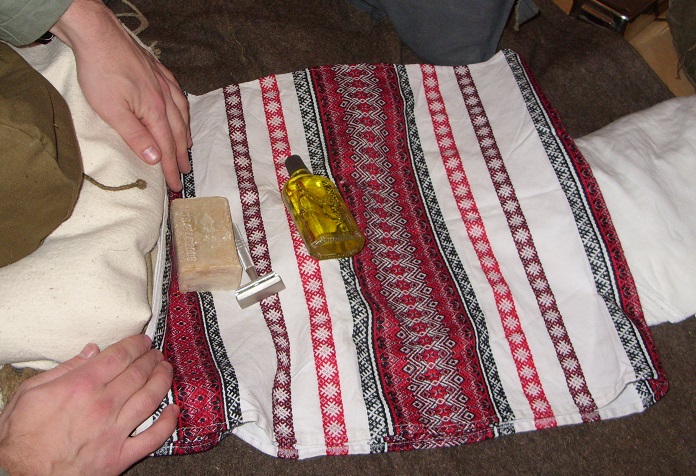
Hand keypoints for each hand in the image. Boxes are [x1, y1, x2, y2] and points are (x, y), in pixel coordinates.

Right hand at [0, 335, 177, 474]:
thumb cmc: (20, 436)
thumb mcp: (31, 392)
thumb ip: (65, 368)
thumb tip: (92, 351)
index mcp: (83, 385)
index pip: (121, 356)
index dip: (137, 345)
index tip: (144, 341)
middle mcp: (104, 405)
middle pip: (139, 373)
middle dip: (152, 359)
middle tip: (157, 353)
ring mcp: (115, 431)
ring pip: (151, 398)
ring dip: (163, 380)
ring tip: (167, 370)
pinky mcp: (120, 456)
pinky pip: (154, 437)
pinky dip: (168, 422)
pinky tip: (174, 410)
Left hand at [50, 0, 191, 190]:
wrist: (98, 35)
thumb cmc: (101, 72)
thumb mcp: (113, 111)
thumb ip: (136, 136)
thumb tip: (156, 158)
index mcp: (155, 112)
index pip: (166, 147)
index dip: (170, 168)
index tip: (176, 185)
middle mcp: (165, 98)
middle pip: (177, 133)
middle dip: (181, 155)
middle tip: (184, 171)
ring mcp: (163, 83)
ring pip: (182, 114)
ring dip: (185, 133)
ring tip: (187, 146)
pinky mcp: (157, 70)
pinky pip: (178, 94)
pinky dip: (183, 109)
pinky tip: (181, 109)